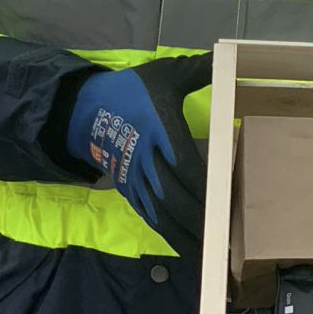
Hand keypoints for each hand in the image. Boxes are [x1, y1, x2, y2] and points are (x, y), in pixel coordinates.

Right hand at [66, 53, 212, 261]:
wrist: (84, 110)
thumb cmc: (132, 91)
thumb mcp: (165, 74)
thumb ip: (197, 69)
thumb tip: (222, 57)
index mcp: (160, 130)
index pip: (184, 163)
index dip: (203, 184)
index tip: (225, 200)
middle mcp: (148, 159)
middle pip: (175, 195)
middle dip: (200, 219)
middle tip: (228, 238)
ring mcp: (137, 179)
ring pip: (163, 213)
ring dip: (188, 235)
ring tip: (213, 256)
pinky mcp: (131, 191)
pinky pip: (153, 218)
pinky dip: (172, 236)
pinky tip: (191, 251)